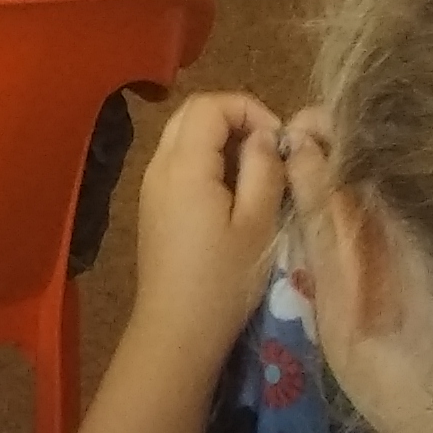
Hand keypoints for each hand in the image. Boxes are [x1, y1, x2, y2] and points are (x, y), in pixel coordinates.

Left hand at [126, 91, 287, 354]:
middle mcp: (158, 165)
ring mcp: (151, 185)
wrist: (177, 328)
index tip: (281, 142)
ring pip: (183, 137)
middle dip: (236, 120)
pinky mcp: (153, 205)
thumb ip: (263, 170)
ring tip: (259, 174)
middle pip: (192, 115)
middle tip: (272, 152)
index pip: (209, 105)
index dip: (249, 109)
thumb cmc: (223, 279)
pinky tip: (234, 195)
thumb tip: (266, 136)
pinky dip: (207, 162)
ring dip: (222, 141)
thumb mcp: (257, 224)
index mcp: (182, 164)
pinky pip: (178, 163)